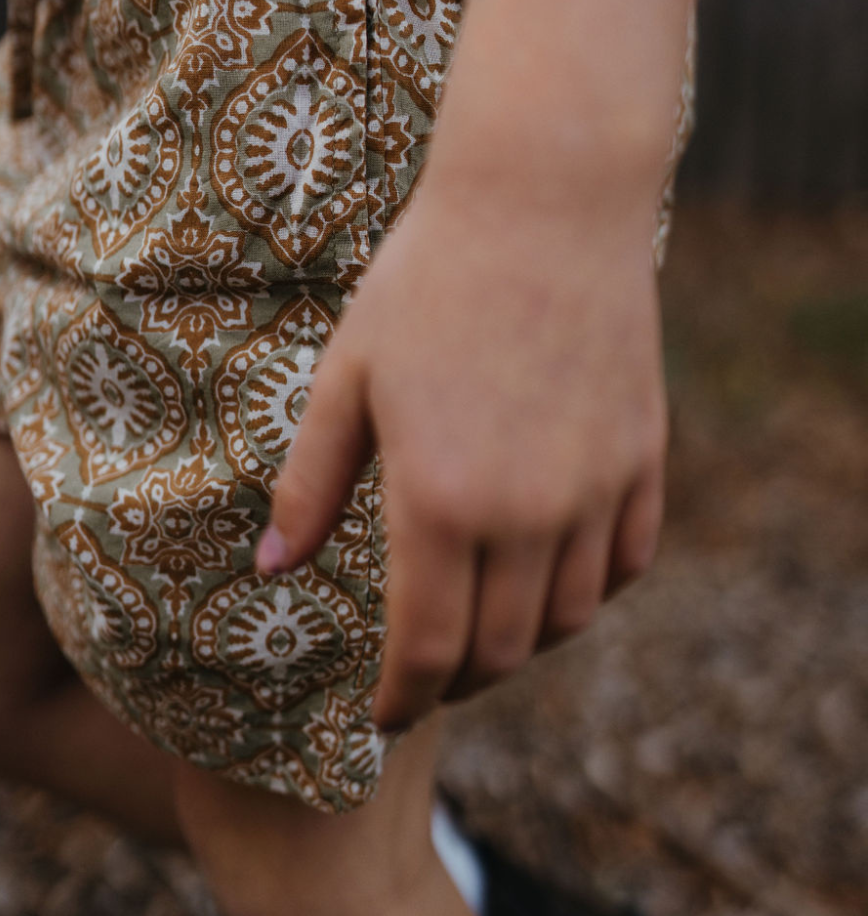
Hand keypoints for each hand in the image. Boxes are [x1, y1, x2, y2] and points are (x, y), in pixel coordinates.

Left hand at [253, 164, 669, 734]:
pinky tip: (554, 575)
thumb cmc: (426, 281)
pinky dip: (590, 590)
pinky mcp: (643, 455)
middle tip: (427, 672)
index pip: (426, 647)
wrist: (542, 202)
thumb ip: (311, 482)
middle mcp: (528, 511)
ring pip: (570, 618)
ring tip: (485, 627)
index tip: (383, 713)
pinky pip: (627, 561)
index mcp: (440, 497)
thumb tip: (272, 569)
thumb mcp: (348, 376)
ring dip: (523, 643)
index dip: (401, 696)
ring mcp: (596, 486)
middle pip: (501, 649)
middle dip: (456, 678)